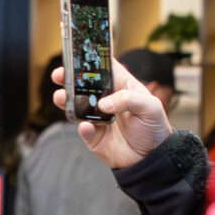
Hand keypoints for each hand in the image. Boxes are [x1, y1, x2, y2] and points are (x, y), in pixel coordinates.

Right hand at [52, 59, 171, 170]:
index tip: (80, 55)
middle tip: (61, 74)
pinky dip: (82, 128)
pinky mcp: (92, 135)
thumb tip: (104, 103)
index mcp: (122, 88)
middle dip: (70, 78)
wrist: (151, 158)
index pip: (105, 70)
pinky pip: (82, 129)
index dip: (93, 61)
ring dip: (67, 100)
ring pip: (76, 106)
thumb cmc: (154, 128)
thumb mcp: (151, 107)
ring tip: (62, 97)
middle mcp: (106, 101)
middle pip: (84, 86)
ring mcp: (97, 118)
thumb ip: (129, 99)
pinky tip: (86, 126)